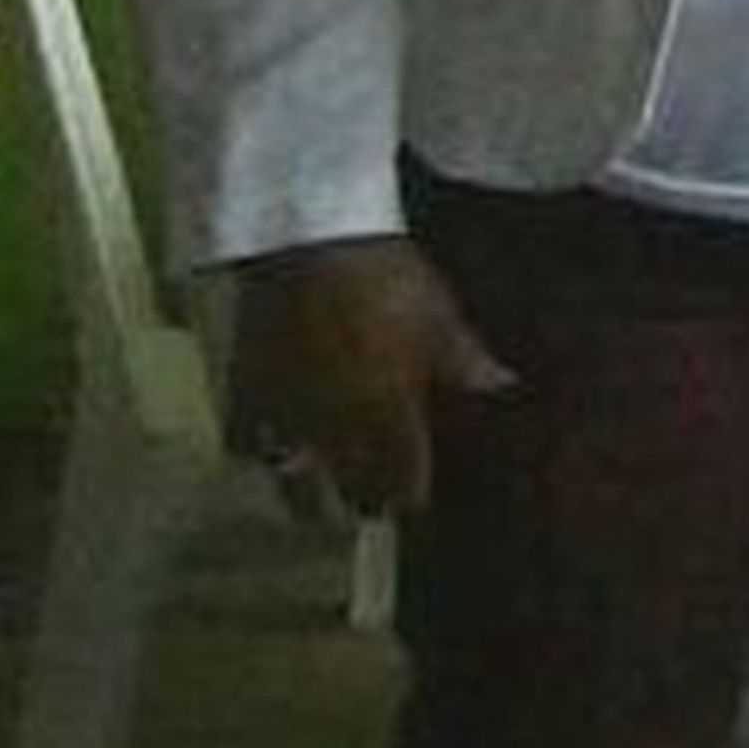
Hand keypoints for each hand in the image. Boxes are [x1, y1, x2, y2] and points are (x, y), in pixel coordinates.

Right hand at [224, 234, 510, 520]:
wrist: (310, 244)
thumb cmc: (387, 279)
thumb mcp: (440, 317)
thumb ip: (466, 361)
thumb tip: (503, 385)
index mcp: (392, 415)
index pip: (401, 486)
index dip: (407, 498)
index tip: (410, 499)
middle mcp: (338, 429)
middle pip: (348, 495)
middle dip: (362, 503)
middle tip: (368, 501)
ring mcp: (288, 415)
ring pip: (292, 483)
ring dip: (305, 494)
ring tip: (315, 495)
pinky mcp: (246, 392)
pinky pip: (245, 444)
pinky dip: (257, 452)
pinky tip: (268, 447)